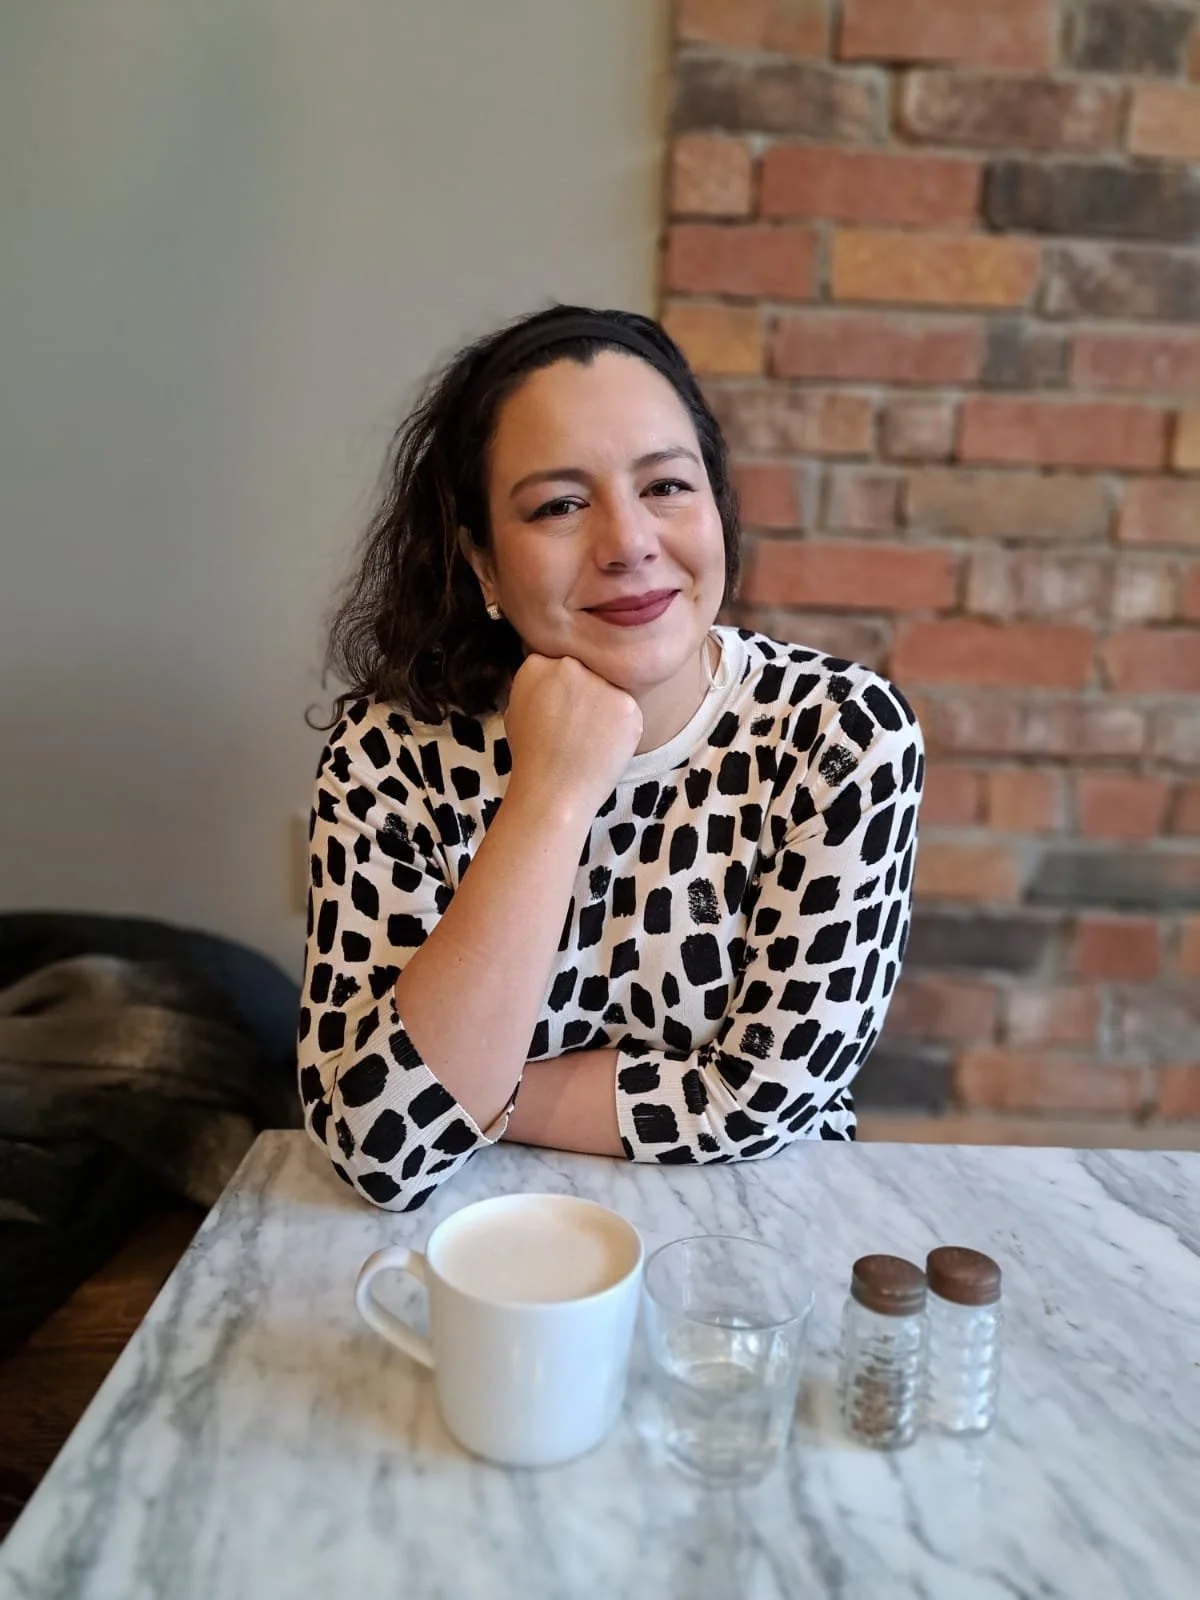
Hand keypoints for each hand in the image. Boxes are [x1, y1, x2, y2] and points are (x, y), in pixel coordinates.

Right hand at [503, 653, 642, 819]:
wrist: (553, 792)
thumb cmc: (531, 757)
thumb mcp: (516, 711)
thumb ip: (536, 686)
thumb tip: (553, 678)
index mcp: (537, 665)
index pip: (558, 663)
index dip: (562, 689)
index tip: (561, 709)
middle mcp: (569, 666)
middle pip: (586, 671)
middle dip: (585, 693)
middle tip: (578, 724)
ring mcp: (600, 683)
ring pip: (609, 689)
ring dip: (605, 708)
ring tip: (590, 739)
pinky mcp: (627, 704)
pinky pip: (628, 710)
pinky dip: (622, 728)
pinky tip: (605, 746)